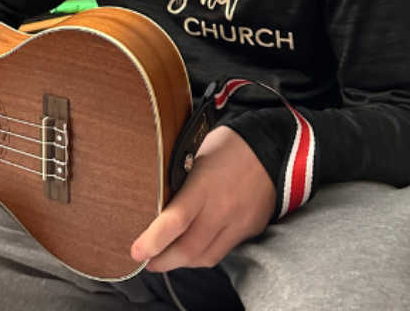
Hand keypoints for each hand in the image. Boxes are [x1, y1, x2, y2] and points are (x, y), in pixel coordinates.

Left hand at [130, 126, 274, 271]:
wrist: (273, 147)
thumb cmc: (228, 146)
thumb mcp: (195, 154)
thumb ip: (178, 181)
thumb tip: (154, 204)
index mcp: (204, 185)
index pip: (175, 221)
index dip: (152, 242)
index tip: (136, 252)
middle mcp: (222, 208)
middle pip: (188, 249)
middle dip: (163, 262)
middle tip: (147, 261)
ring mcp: (239, 222)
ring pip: (205, 257)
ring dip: (182, 263)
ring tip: (166, 258)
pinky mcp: (250, 229)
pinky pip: (222, 252)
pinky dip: (203, 255)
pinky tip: (193, 249)